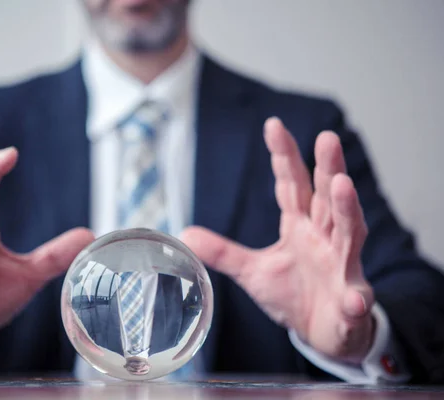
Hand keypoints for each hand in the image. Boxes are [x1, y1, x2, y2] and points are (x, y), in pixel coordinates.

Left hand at [181, 118, 374, 363]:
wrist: (321, 331)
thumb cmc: (292, 293)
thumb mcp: (252, 270)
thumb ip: (223, 251)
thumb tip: (185, 233)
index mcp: (299, 225)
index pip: (292, 184)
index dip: (284, 156)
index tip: (274, 126)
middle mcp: (324, 237)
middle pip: (326, 197)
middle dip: (327, 166)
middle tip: (326, 137)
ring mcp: (341, 266)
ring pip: (349, 232)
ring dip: (346, 208)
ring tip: (342, 185)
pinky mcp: (350, 301)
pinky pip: (354, 299)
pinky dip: (355, 300)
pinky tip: (354, 301)